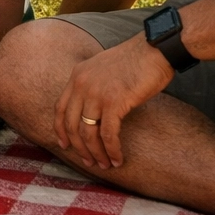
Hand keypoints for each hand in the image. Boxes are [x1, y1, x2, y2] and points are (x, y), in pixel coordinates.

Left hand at [55, 34, 173, 168]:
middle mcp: (82, 84)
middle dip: (79, 147)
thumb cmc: (136, 60)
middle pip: (71, 124)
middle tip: (89, 162)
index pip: (59, 108)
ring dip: (96, 153)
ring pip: (88, 133)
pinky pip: (107, 134)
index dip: (61, 130)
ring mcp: (96, 93)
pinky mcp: (114, 102)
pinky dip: (112, 150)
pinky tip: (117, 159)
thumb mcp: (104, 69)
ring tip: (104, 164)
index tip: (64, 145)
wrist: (155, 49)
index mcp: (77, 75)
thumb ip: (93, 85)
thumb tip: (94, 111)